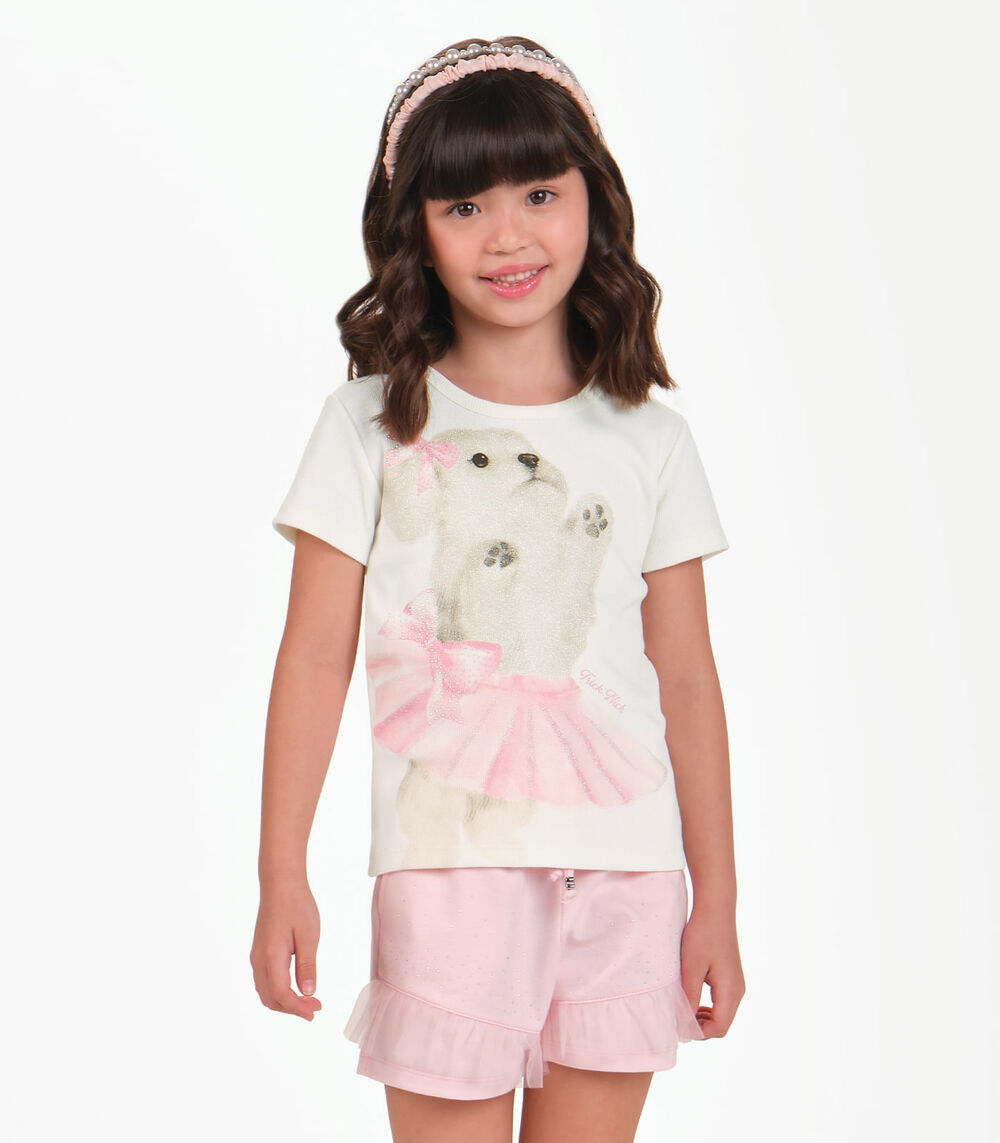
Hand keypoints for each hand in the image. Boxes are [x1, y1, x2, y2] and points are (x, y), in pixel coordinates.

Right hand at [250, 879, 322, 1020]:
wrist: (280, 883)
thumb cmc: (297, 905)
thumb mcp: (308, 935)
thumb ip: (307, 965)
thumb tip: (308, 992)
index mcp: (271, 956)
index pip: (282, 994)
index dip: (298, 1008)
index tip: (316, 1011)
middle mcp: (259, 960)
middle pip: (270, 998)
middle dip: (292, 1009)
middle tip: (315, 1008)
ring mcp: (257, 956)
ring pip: (266, 991)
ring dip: (285, 1002)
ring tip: (308, 1001)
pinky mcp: (260, 951)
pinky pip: (265, 980)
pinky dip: (279, 991)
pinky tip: (296, 987)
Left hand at [680, 903, 744, 1037]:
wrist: (716, 908)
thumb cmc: (702, 935)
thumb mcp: (691, 967)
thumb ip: (688, 996)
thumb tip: (684, 1023)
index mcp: (731, 991)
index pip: (719, 1028)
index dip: (699, 1033)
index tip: (678, 1024)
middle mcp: (738, 991)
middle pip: (722, 1024)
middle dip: (701, 1027)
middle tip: (678, 1018)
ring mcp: (736, 984)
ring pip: (722, 1014)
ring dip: (703, 1017)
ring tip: (683, 1009)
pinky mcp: (731, 976)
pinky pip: (722, 1002)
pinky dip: (707, 1007)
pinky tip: (691, 998)